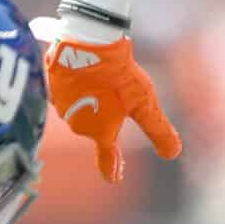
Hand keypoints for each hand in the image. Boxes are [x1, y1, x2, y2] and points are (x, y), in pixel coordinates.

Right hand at [31, 14, 181, 182]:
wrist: (87, 44)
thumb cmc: (118, 77)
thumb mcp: (145, 105)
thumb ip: (158, 130)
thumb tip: (173, 154)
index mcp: (100, 132)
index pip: (107, 157)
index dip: (112, 168)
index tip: (114, 179)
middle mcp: (77, 125)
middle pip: (96, 125)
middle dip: (106, 114)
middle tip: (116, 89)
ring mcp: (61, 105)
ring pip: (81, 107)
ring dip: (91, 98)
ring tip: (102, 77)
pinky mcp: (51, 85)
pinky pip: (68, 90)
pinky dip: (78, 84)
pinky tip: (86, 70)